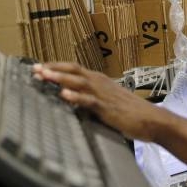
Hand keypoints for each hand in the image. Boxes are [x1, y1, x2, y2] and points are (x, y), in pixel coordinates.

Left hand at [33, 62, 163, 141]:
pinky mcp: (107, 107)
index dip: (55, 66)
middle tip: (34, 68)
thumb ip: (90, 99)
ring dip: (60, 78)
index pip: (73, 68)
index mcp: (98, 80)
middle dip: (52, 68)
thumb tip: (72, 100)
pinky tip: (64, 95)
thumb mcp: (107, 101)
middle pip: (72, 70)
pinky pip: (88, 100)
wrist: (152, 120)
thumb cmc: (131, 112)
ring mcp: (102, 94)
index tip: (39, 67)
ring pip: (77, 81)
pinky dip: (75, 96)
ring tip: (44, 75)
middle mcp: (99, 83)